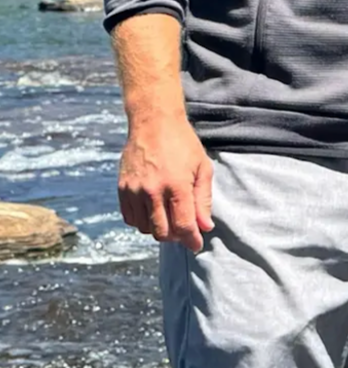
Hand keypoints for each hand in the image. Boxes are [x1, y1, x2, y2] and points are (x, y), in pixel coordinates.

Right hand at [118, 117, 213, 252]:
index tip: (196, 245)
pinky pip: (131, 218)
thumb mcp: (202, 167)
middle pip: (162, 232)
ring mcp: (135, 190)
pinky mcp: (122, 188)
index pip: (183, 226)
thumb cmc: (183, 143)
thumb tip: (205, 227)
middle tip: (184, 230)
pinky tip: (153, 212)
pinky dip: (142, 222)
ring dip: (159, 229)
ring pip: (145, 228)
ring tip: (169, 217)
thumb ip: (203, 199)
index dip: (192, 240)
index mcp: (177, 185)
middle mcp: (153, 191)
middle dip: (176, 237)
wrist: (154, 122)